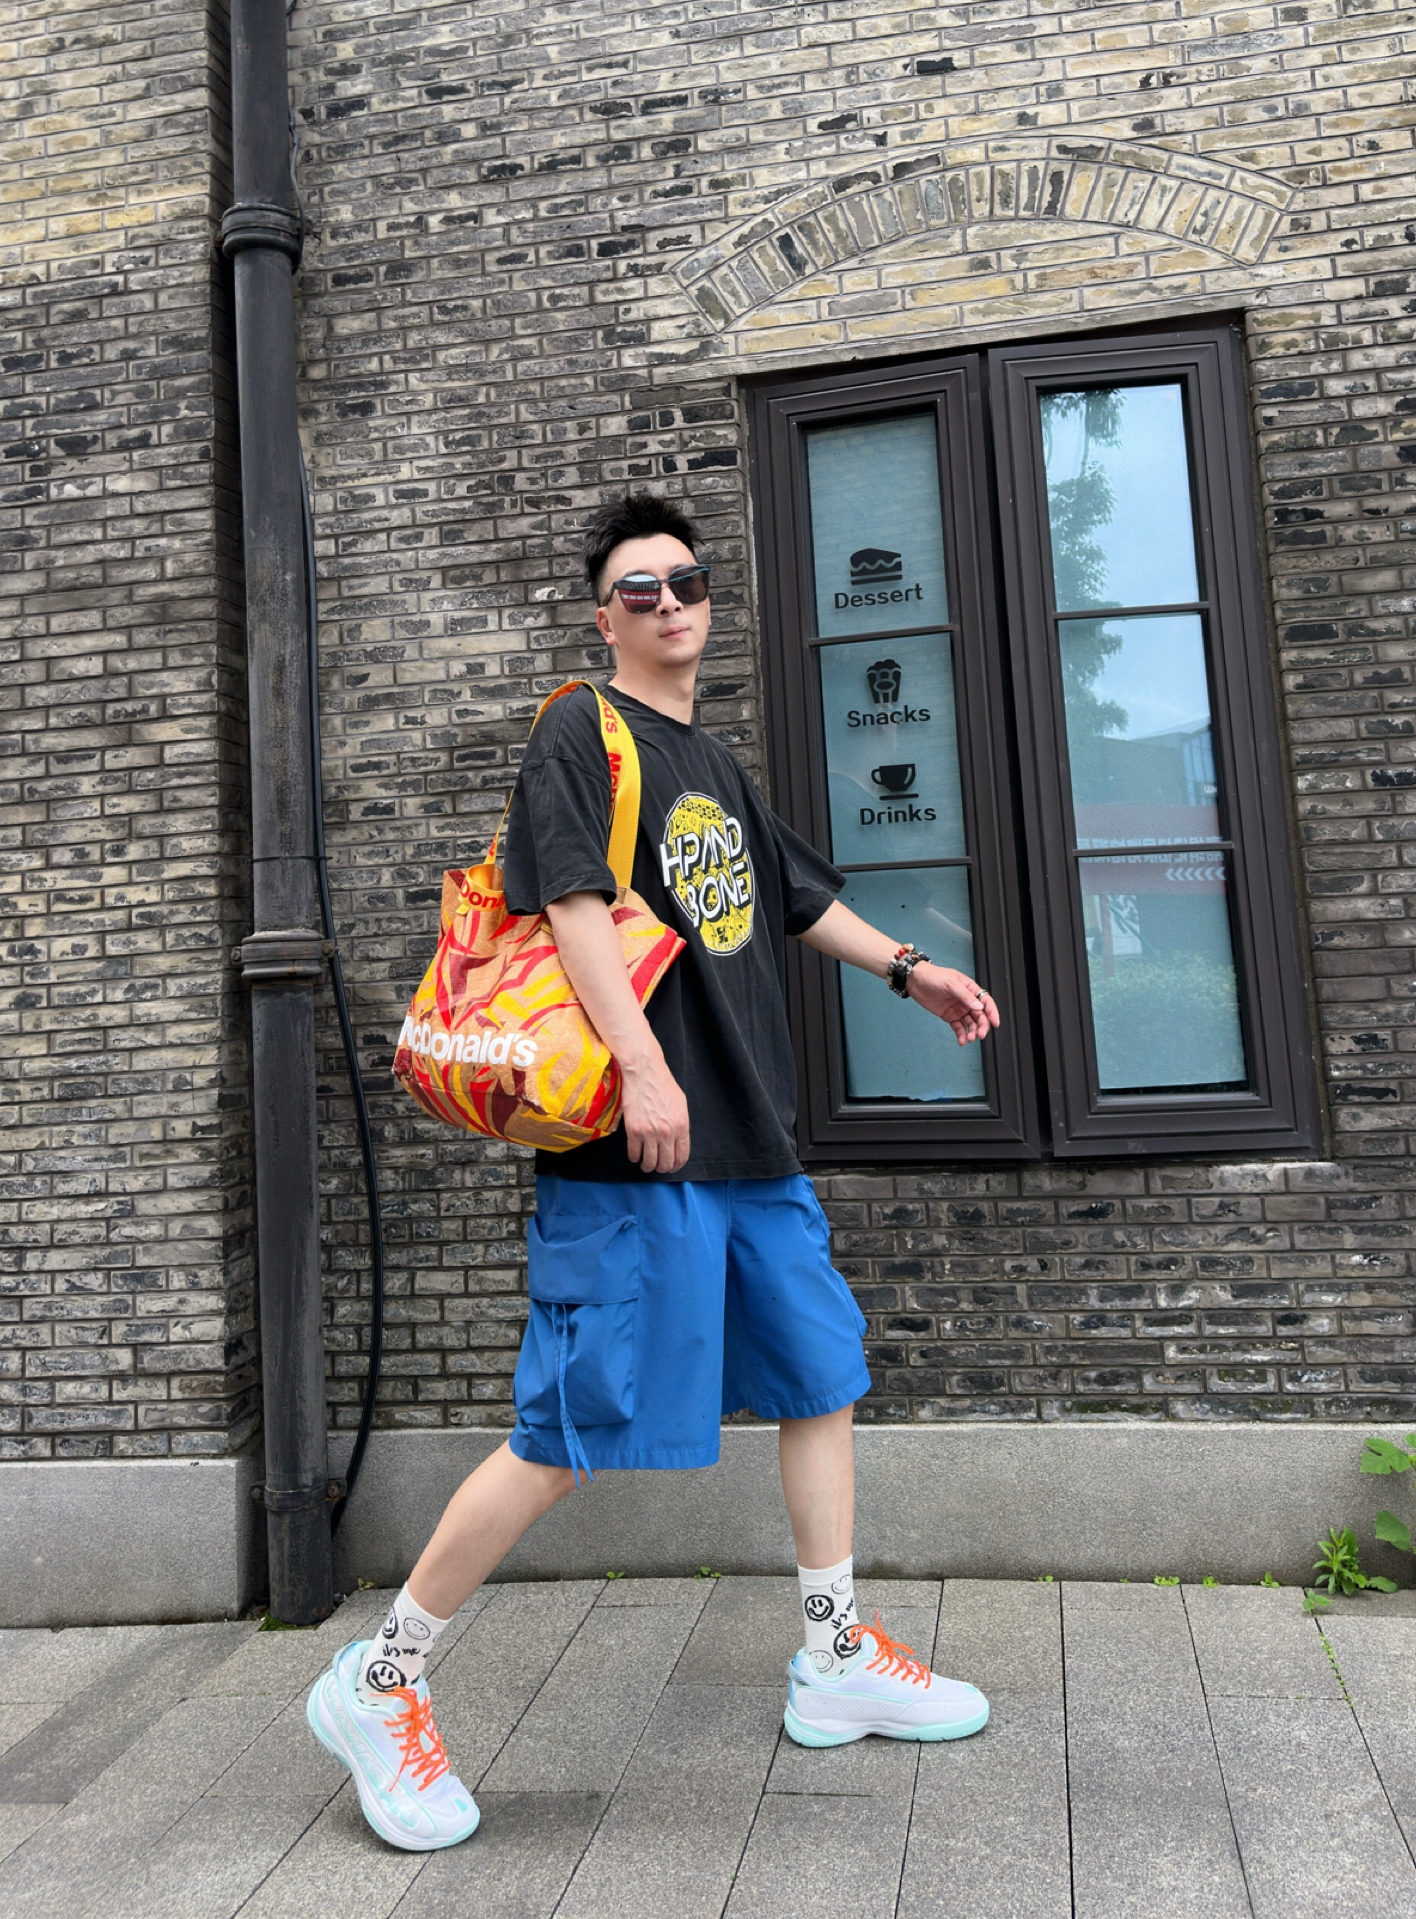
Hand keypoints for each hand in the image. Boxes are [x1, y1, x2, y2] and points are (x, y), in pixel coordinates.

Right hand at [620, 1054, 690, 1173]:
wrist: (644, 1073)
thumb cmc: (663, 1085)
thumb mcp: (681, 1105)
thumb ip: (681, 1125)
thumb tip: (678, 1141)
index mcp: (681, 1126)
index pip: (682, 1156)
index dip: (677, 1166)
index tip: (672, 1167)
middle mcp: (667, 1133)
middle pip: (666, 1163)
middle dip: (662, 1168)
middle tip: (658, 1167)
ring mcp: (649, 1133)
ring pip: (650, 1162)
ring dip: (648, 1167)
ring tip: (646, 1165)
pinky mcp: (633, 1131)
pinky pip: (634, 1153)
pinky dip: (634, 1158)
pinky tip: (635, 1156)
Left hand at [906, 964, 1000, 1045]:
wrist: (915, 980)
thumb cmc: (933, 976)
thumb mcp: (950, 983)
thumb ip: (965, 996)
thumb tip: (979, 1006)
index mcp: (970, 989)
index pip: (986, 1002)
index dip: (992, 1012)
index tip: (996, 1023)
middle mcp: (966, 1000)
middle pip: (980, 1015)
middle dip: (982, 1026)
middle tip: (980, 1035)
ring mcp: (958, 1009)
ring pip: (970, 1023)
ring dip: (972, 1032)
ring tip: (969, 1039)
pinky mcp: (949, 1016)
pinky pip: (958, 1027)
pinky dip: (961, 1035)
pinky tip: (961, 1041)